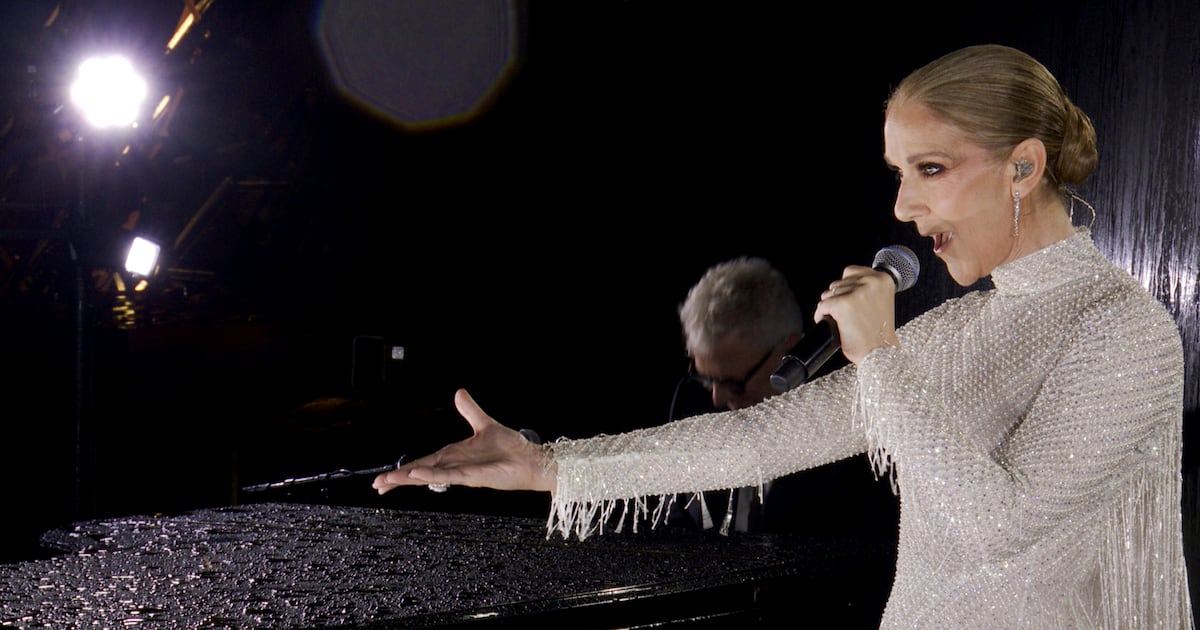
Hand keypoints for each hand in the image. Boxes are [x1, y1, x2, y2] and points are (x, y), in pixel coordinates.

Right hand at [372, 388, 555, 494]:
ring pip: (429, 476)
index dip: (404, 470)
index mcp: (453, 455)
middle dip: (398, 479)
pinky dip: (432, 475)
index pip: (422, 463)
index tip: (384, 479)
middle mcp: (454, 466)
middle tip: (377, 486)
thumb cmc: (511, 447)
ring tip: (387, 482)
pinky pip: (449, 475)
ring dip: (408, 478)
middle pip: (420, 473)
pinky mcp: (473, 477)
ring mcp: (462, 473)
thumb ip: (470, 410)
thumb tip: (459, 392)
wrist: (531, 459)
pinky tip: (417, 475)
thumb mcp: (485, 424)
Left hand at [811, 265, 899, 363]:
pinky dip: (821, 316)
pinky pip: (822, 306)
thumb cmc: (879, 333)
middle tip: (846, 315)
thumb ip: (866, 289)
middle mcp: (871, 282)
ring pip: (828, 294)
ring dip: (830, 307)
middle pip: (837, 283)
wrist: (881, 353)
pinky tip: (832, 325)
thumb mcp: (880, 301)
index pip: (850, 272)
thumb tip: (843, 284)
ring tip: (842, 321)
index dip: (845, 287)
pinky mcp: (842, 304)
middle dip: (837, 298)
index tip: (848, 299)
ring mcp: (856, 292)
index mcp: (883, 279)